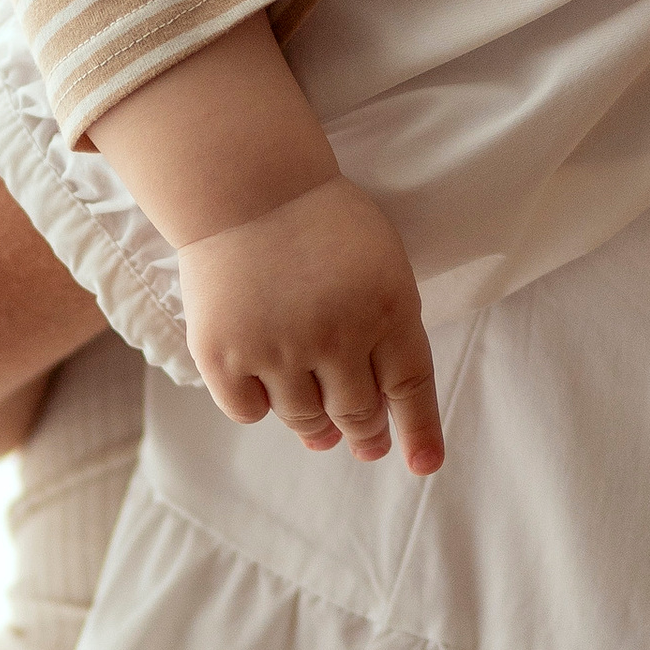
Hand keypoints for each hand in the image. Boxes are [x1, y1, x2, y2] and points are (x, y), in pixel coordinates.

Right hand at [175, 178, 443, 471]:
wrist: (244, 185)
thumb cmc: (321, 221)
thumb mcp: (381, 262)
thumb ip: (389, 327)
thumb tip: (380, 407)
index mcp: (388, 308)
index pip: (411, 387)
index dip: (420, 431)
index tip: (424, 465)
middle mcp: (337, 335)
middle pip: (358, 414)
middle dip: (364, 434)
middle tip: (363, 442)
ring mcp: (278, 348)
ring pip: (305, 419)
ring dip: (315, 426)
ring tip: (317, 424)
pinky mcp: (224, 355)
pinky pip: (251, 411)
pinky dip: (260, 405)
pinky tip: (265, 384)